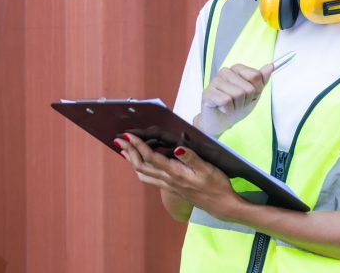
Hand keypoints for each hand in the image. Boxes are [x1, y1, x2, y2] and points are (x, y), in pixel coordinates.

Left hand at [115, 133, 237, 219]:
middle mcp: (168, 180)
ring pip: (142, 174)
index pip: (151, 157)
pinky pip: (149, 178)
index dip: (138, 145)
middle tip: (119, 139)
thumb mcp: (207, 169)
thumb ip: (191, 158)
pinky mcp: (171, 188)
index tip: (129, 135)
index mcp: (175, 173)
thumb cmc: (216, 184)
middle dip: (129, 151)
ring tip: (124, 151)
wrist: (220, 204)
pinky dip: (140, 169)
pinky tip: (141, 164)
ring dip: (131, 161)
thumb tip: (176, 148)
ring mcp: (168, 185)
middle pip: (141, 166)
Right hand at [197, 63, 273, 136]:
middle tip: (238, 102)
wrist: (221, 122)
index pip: (256, 75)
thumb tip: (270, 66)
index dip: (256, 90)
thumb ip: (262, 80)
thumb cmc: (236, 106)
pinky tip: (222, 108)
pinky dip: (228, 109)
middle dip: (246, 100)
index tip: (250, 95)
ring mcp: (215, 81)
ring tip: (230, 105)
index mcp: (237, 69)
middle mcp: (225, 72)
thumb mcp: (254, 94)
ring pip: (238, 94)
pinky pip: (226, 101)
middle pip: (248, 87)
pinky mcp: (207, 93)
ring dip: (237, 105)